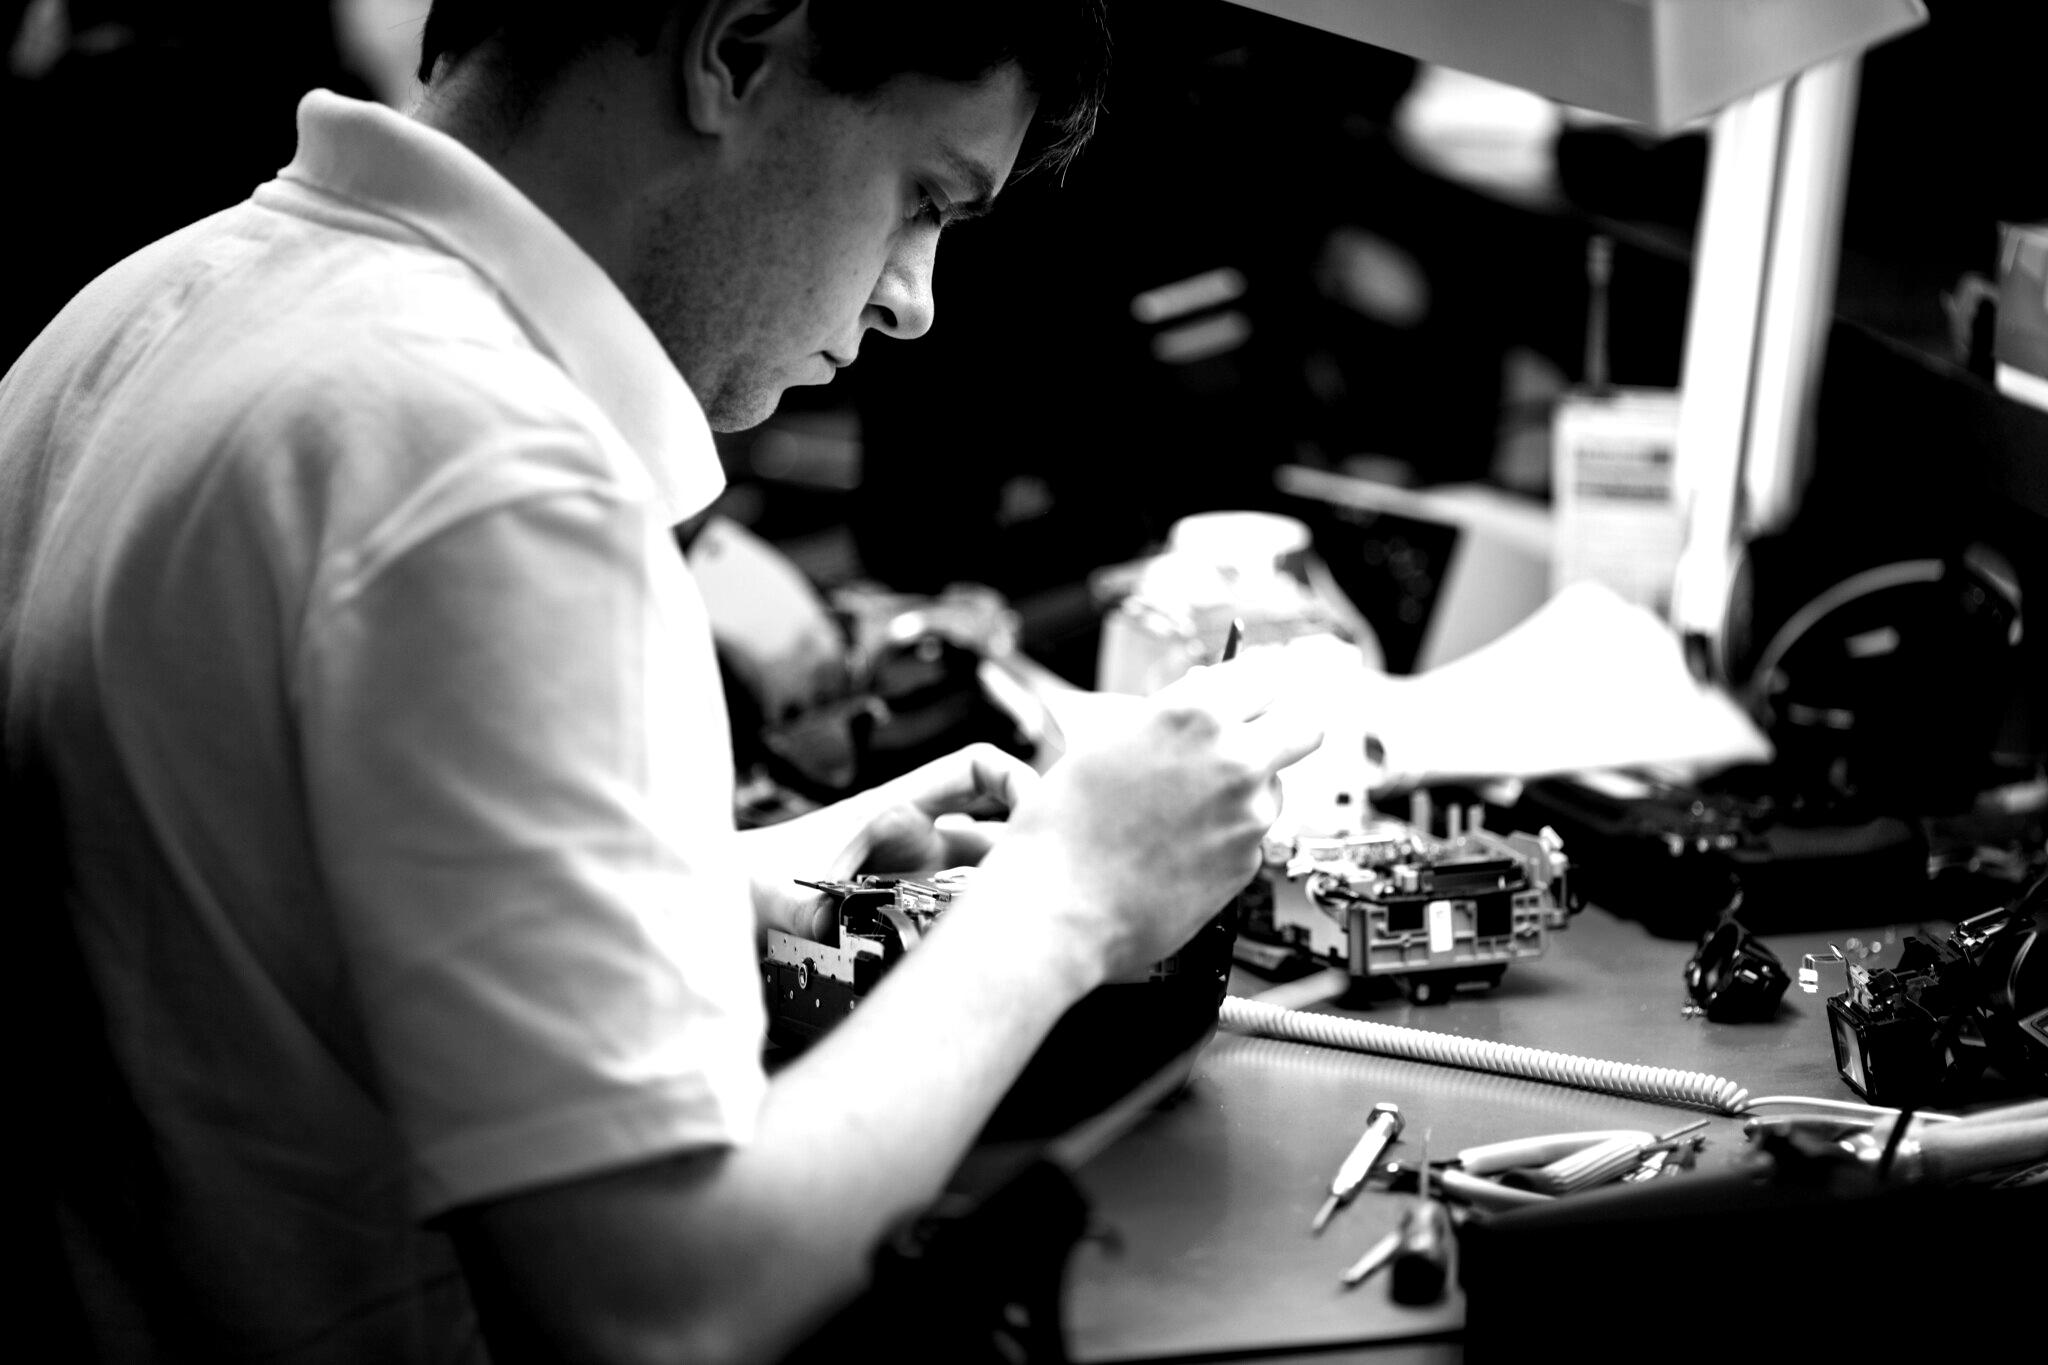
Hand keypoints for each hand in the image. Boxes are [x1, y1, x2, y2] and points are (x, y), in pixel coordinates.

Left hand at [740, 744, 1036, 940]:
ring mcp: (913, 878)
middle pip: (996, 834)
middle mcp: (913, 840)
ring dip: (1000, 908)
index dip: (1017, 781)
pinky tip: (975, 966)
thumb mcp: (785, 896)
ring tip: (1013, 939)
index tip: (1039, 818)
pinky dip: (971, 939)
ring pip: (982, 883)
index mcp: (895, 808)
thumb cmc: (750, 883)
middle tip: (1044, 899)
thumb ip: (816, 917)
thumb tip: (847, 945)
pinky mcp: (906, 918)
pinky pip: (956, 923)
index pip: (977, 768)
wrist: (721, 906)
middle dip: (1024, 861)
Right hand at [980, 655, 1323, 981]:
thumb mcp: (1106, 744)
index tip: (1246, 701)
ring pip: (1278, 786)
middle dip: (1286, 729)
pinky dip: (1228, 839)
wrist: (1057, 909)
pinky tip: (1179, 849)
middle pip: (1306, 726)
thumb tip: (1207, 701)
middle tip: (1259, 740)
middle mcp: (1233, 758)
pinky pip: (1254, 836)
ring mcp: (1249, 815)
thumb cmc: (1063, 828)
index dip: (1251, 691)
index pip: (1263, 677)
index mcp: (1193, 713)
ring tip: (1187, 811)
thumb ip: (1168, 720)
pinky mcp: (1249, 863)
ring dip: (1251, 790)